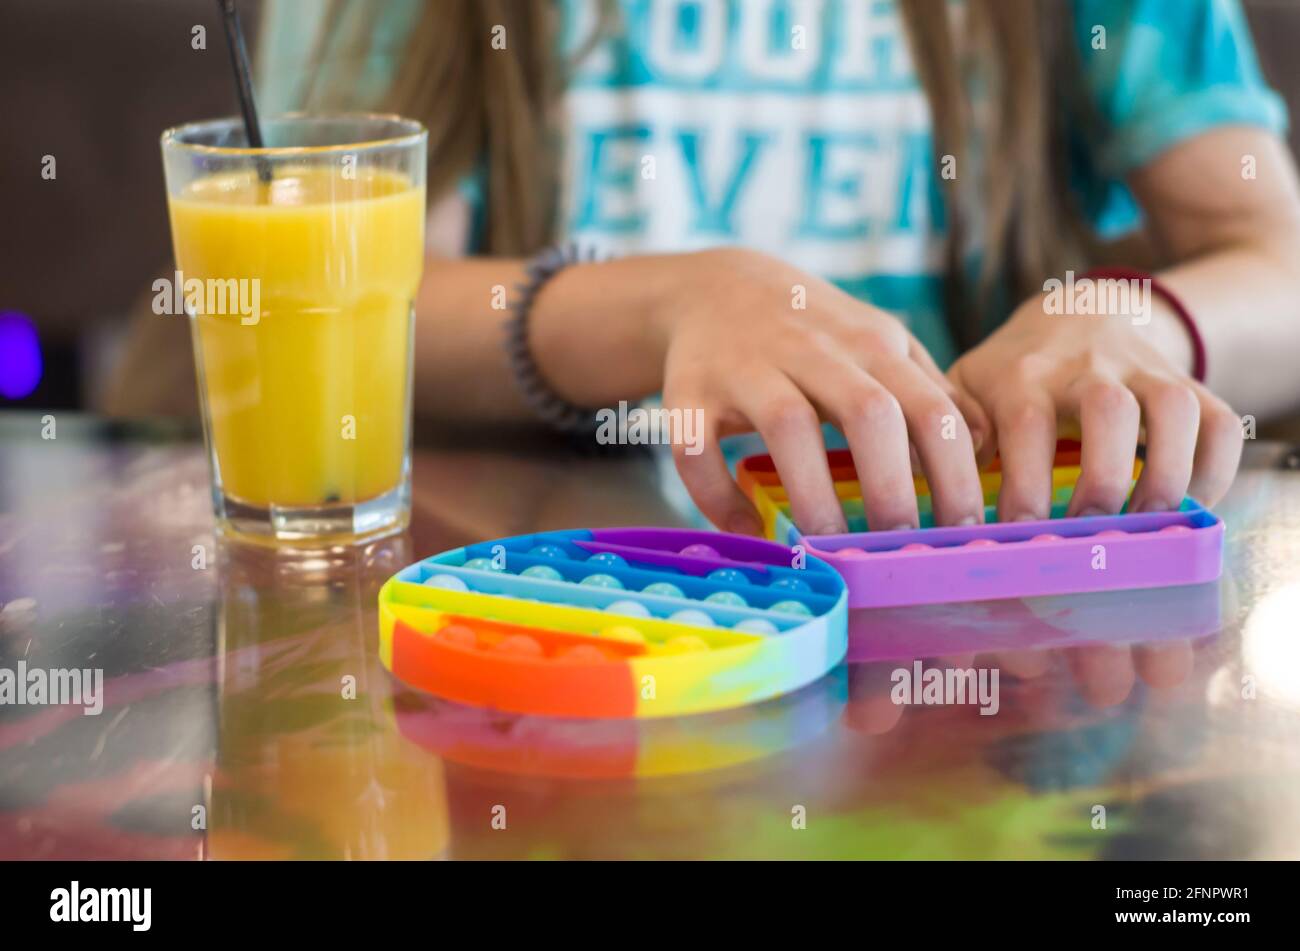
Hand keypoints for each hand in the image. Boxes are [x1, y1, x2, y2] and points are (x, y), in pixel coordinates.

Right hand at [652, 248, 988, 535]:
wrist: (716, 287)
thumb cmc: (815, 333)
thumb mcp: (881, 345)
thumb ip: (932, 391)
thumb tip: (988, 448)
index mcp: (872, 344)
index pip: (928, 408)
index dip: (953, 471)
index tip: (962, 528)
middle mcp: (813, 349)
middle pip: (867, 412)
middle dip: (889, 487)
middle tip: (894, 547)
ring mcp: (747, 366)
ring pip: (786, 425)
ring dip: (811, 493)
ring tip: (826, 545)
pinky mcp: (689, 389)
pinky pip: (697, 446)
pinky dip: (717, 493)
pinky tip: (744, 526)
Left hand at [948, 289, 1242, 519]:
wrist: (1079, 312)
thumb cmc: (1011, 372)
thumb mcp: (967, 387)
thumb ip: (953, 430)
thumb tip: (944, 484)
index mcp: (1023, 374)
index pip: (1026, 425)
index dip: (1025, 485)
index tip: (1019, 535)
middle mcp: (1086, 367)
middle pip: (1107, 410)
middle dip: (1102, 480)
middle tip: (1090, 535)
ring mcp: (1142, 371)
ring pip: (1173, 408)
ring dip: (1166, 473)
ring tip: (1148, 526)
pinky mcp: (1186, 382)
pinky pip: (1219, 420)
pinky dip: (1216, 469)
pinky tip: (1190, 509)